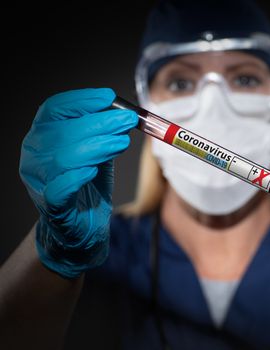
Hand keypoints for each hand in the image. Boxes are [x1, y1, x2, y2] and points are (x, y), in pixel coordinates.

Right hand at [19, 88, 137, 277]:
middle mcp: (35, 155)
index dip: (82, 100)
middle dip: (100, 123)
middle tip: (128, 121)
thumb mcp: (97, 153)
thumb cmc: (87, 186)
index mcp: (43, 136)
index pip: (54, 109)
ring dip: (97, 146)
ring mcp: (40, 181)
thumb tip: (125, 114)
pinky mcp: (52, 206)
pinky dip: (75, 178)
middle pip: (63, 130)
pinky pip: (58, 189)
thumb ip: (105, 134)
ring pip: (64, 157)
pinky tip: (92, 172)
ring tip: (122, 143)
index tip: (110, 97)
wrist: (80, 228)